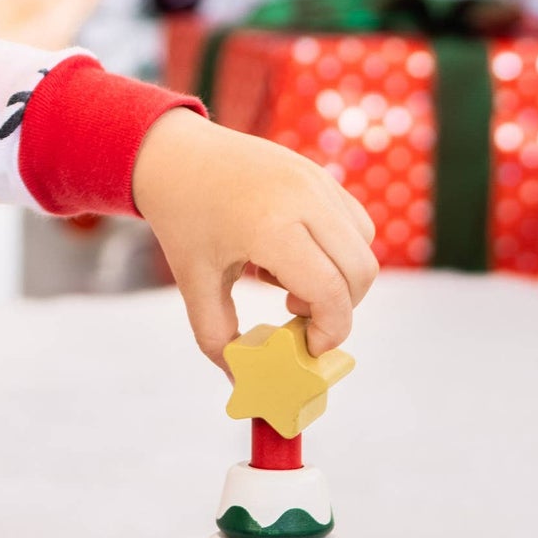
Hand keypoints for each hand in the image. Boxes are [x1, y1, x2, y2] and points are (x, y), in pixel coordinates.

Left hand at [131, 109, 377, 366]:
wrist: (173, 154)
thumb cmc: (182, 220)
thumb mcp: (194, 284)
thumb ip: (219, 340)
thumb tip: (245, 383)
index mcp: (270, 227)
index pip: (332, 292)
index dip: (329, 332)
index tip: (306, 345)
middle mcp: (303, 199)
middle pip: (361, 272)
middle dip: (339, 308)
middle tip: (294, 312)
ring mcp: (316, 180)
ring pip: (364, 246)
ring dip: (340, 276)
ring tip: (286, 275)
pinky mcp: (319, 173)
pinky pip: (355, 222)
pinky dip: (338, 249)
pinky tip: (291, 250)